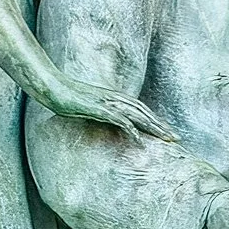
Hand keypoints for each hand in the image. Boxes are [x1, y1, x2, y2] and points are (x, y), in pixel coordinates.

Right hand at [45, 77, 180, 143]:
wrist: (52, 87)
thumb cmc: (67, 96)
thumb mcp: (88, 105)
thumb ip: (101, 111)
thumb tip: (107, 121)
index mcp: (114, 97)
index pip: (141, 109)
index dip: (155, 120)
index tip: (166, 132)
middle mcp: (115, 97)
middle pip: (144, 112)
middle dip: (161, 125)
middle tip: (176, 138)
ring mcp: (108, 102)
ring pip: (138, 116)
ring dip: (154, 128)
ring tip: (167, 139)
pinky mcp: (100, 108)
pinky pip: (120, 120)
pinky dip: (132, 130)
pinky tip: (140, 141)